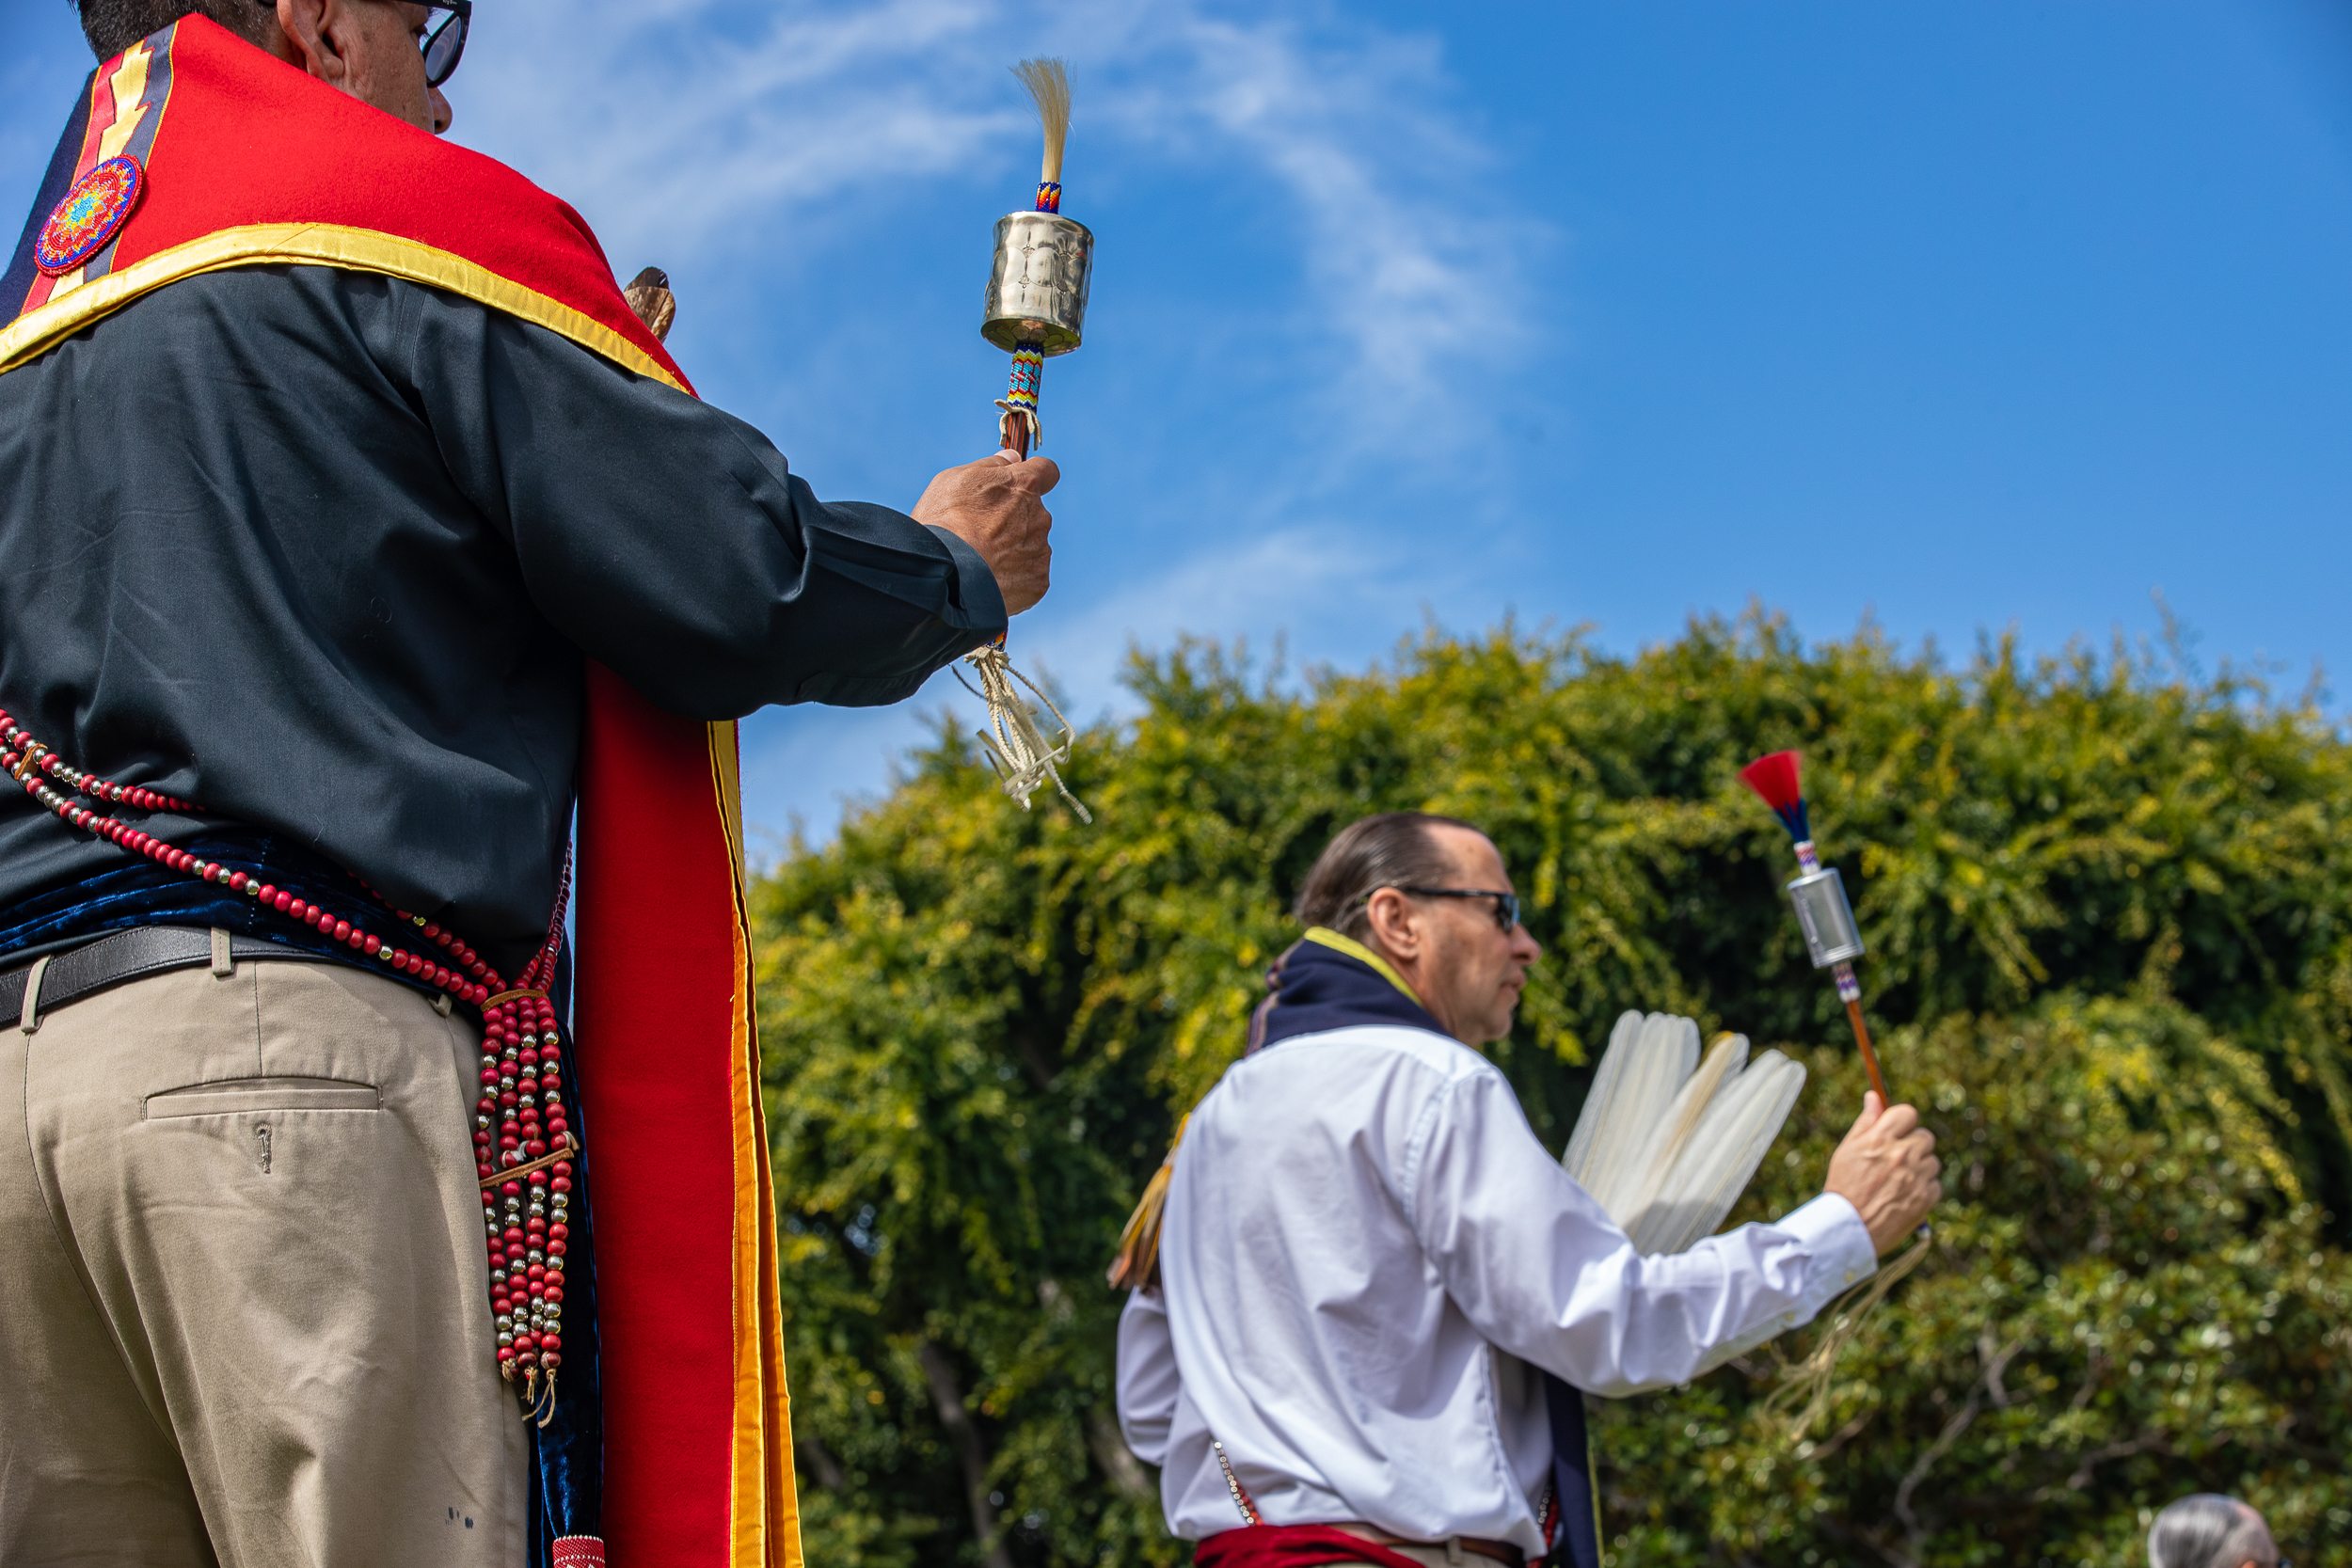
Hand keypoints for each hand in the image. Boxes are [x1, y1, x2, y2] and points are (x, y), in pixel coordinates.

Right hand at [913, 450, 1058, 615]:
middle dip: (1015, 520)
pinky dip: (1014, 577)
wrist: (946, 573)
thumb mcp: (955, 479)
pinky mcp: (1038, 581)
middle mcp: (1039, 516)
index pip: (1047, 471)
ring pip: (1031, 545)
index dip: (1034, 477)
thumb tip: (1011, 458)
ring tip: (982, 559)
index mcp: (1023, 485)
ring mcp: (1041, 550)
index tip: (1019, 485)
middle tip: (982, 532)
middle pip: (1033, 513)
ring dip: (1013, 549)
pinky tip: (991, 578)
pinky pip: (1029, 575)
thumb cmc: (944, 521)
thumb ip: (990, 466)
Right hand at [1823, 1092, 1941, 1254]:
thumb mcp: (1848, 1149)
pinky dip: (1924, 1189)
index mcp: (1880, 1139)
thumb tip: (1873, 1096)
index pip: (1907, 1113)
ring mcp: (1916, 1176)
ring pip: (1932, 1162)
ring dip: (1920, 1169)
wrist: (1848, 1228)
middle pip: (1924, 1137)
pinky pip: (1935, 1185)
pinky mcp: (1925, 1198)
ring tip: (1898, 1182)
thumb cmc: (1844, 1186)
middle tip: (1895, 1162)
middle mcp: (1901, 1154)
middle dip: (1913, 1146)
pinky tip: (1905, 1196)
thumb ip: (1865, 1122)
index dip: (1902, 1122)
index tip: (1896, 1132)